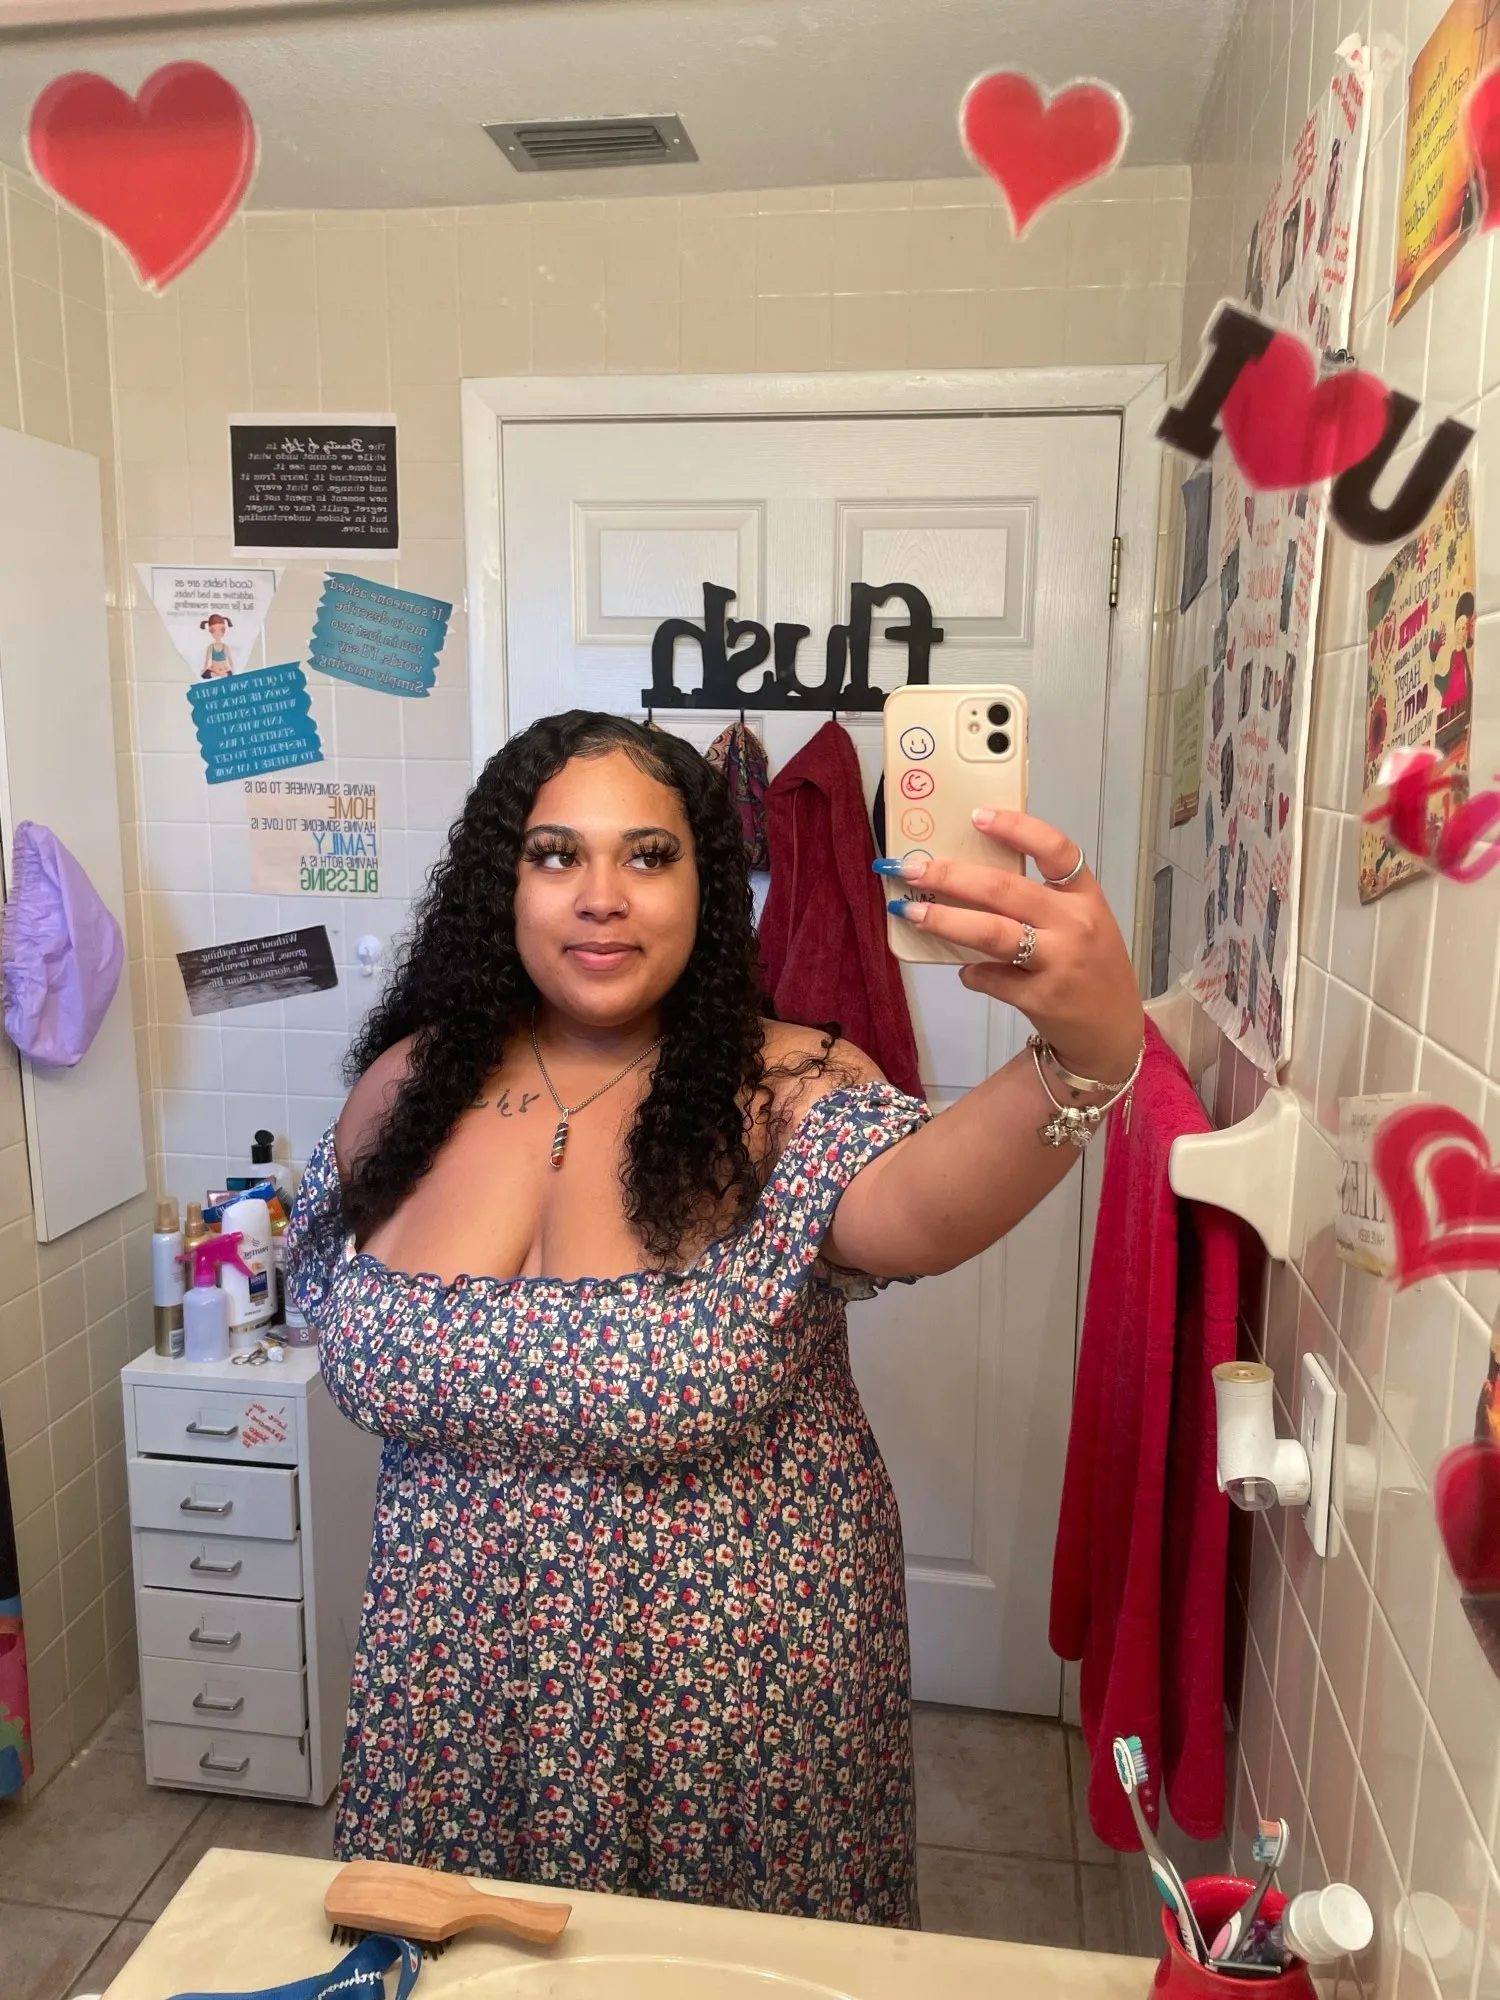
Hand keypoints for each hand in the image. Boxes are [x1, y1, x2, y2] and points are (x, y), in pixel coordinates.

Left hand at [881, 808, 1143, 1080]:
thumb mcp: (1081, 923)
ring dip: (944, 919)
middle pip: (1004, 889)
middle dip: (950, 874)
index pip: (1056, 849)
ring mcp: (1058, 962)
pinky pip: (990, 978)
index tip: (975, 816)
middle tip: (909, 868)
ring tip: (910, 911)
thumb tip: (967, 880)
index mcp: (1085, 896)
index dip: (1016, 828)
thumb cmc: (1091, 968)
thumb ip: (1040, 901)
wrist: (1113, 1032)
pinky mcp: (1041, 998)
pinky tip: (965, 971)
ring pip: (991, 932)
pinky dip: (970, 973)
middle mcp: (1075, 924)